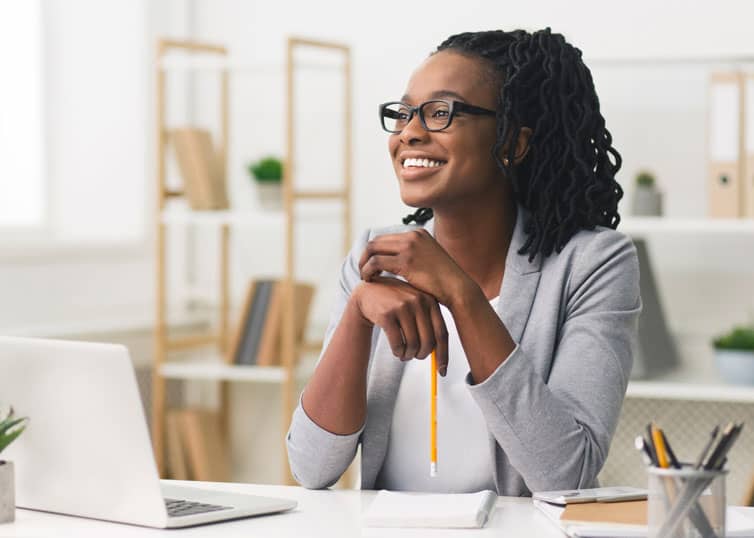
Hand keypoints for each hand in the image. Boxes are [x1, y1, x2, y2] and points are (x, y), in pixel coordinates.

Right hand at [350, 276, 448, 374]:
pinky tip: (396, 351)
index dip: (443, 355)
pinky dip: (398, 352)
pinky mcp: (387, 314)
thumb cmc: (396, 304)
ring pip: (412, 344)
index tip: (442, 371)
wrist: (369, 292)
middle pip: (428, 342)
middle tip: (415, 357)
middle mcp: (418, 302)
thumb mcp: (416, 306)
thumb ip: (429, 324)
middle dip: (421, 355)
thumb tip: (439, 356)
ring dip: (408, 355)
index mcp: (430, 301)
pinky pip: (397, 343)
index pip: (442, 333)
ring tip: (404, 354)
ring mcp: (402, 307)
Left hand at [358, 229, 472, 307]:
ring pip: (372, 249)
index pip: (385, 238)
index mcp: (418, 233)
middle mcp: (413, 236)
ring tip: (365, 277)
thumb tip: (396, 262)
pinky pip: (376, 262)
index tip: (370, 265)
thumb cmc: (443, 282)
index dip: (374, 252)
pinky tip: (370, 280)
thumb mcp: (428, 261)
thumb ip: (413, 256)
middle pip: (376, 241)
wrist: (458, 289)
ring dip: (364, 263)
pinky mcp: (406, 261)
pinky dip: (368, 270)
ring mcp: (409, 247)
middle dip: (365, 256)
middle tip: (363, 271)